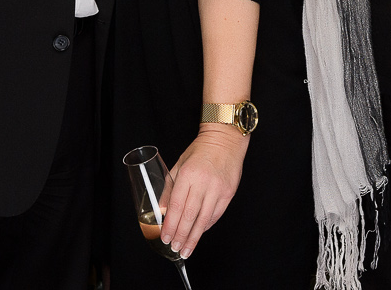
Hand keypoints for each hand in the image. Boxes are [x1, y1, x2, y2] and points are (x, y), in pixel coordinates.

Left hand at [160, 126, 248, 257]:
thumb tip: (162, 210)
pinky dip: (206, 226)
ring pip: (203, 219)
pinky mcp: (228, 193)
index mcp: (188, 174)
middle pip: (190, 215)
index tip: (165, 237)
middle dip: (181, 235)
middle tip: (175, 248)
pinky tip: (199, 234)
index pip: (177, 205)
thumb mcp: (179, 164)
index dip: (170, 224)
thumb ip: (170, 187)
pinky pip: (215, 215)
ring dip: (193, 237)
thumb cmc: (199, 151)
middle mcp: (203, 183)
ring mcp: (218, 189)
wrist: (224, 140)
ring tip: (186, 249)